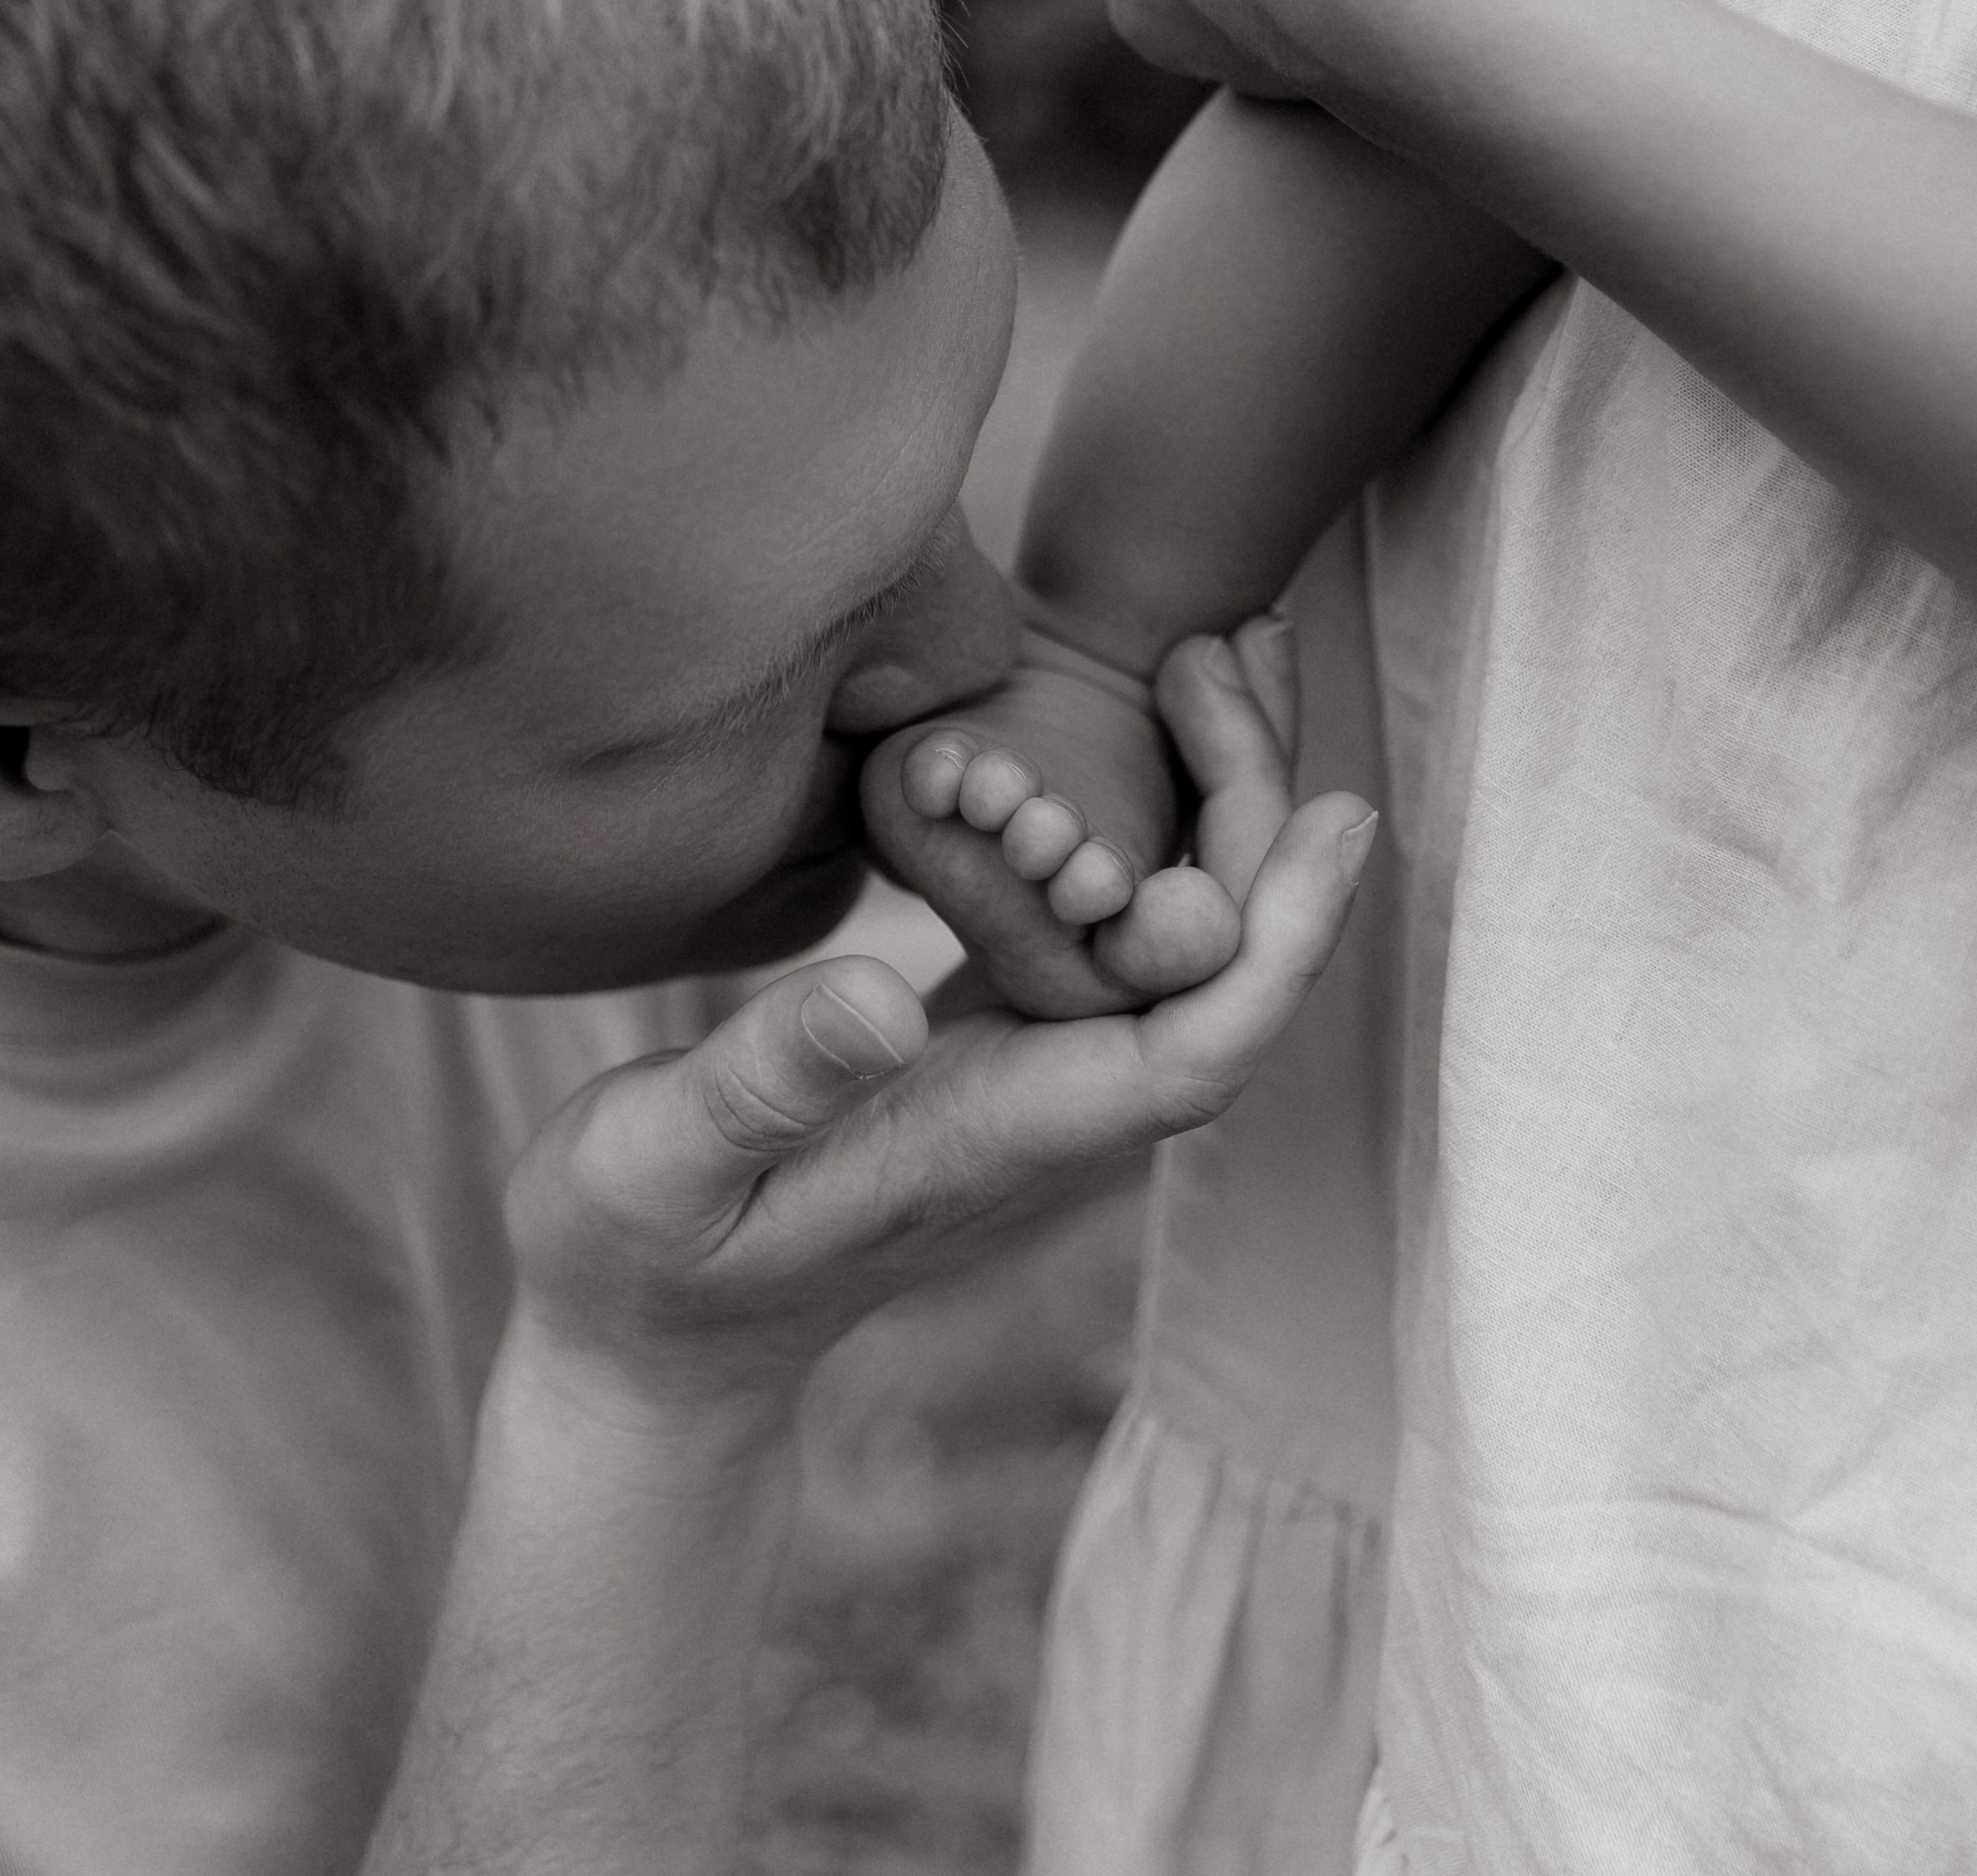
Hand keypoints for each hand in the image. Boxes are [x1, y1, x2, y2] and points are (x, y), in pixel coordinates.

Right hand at [502, 634, 1375, 1417]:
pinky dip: (1145, 811)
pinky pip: (1113, 919)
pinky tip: (1134, 716)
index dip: (1284, 939)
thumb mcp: (658, 1164)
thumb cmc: (639, 1261)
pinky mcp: (1002, 1030)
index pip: (1197, 1046)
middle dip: (1257, 804)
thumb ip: (763, 1083)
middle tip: (1246, 636)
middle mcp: (1051, 1100)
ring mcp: (1035, 1065)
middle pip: (1216, 962)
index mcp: (998, 1133)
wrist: (654, 1340)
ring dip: (1216, 791)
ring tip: (1224, 641)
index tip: (1337, 814)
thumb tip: (882, 994)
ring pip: (1177, 929)